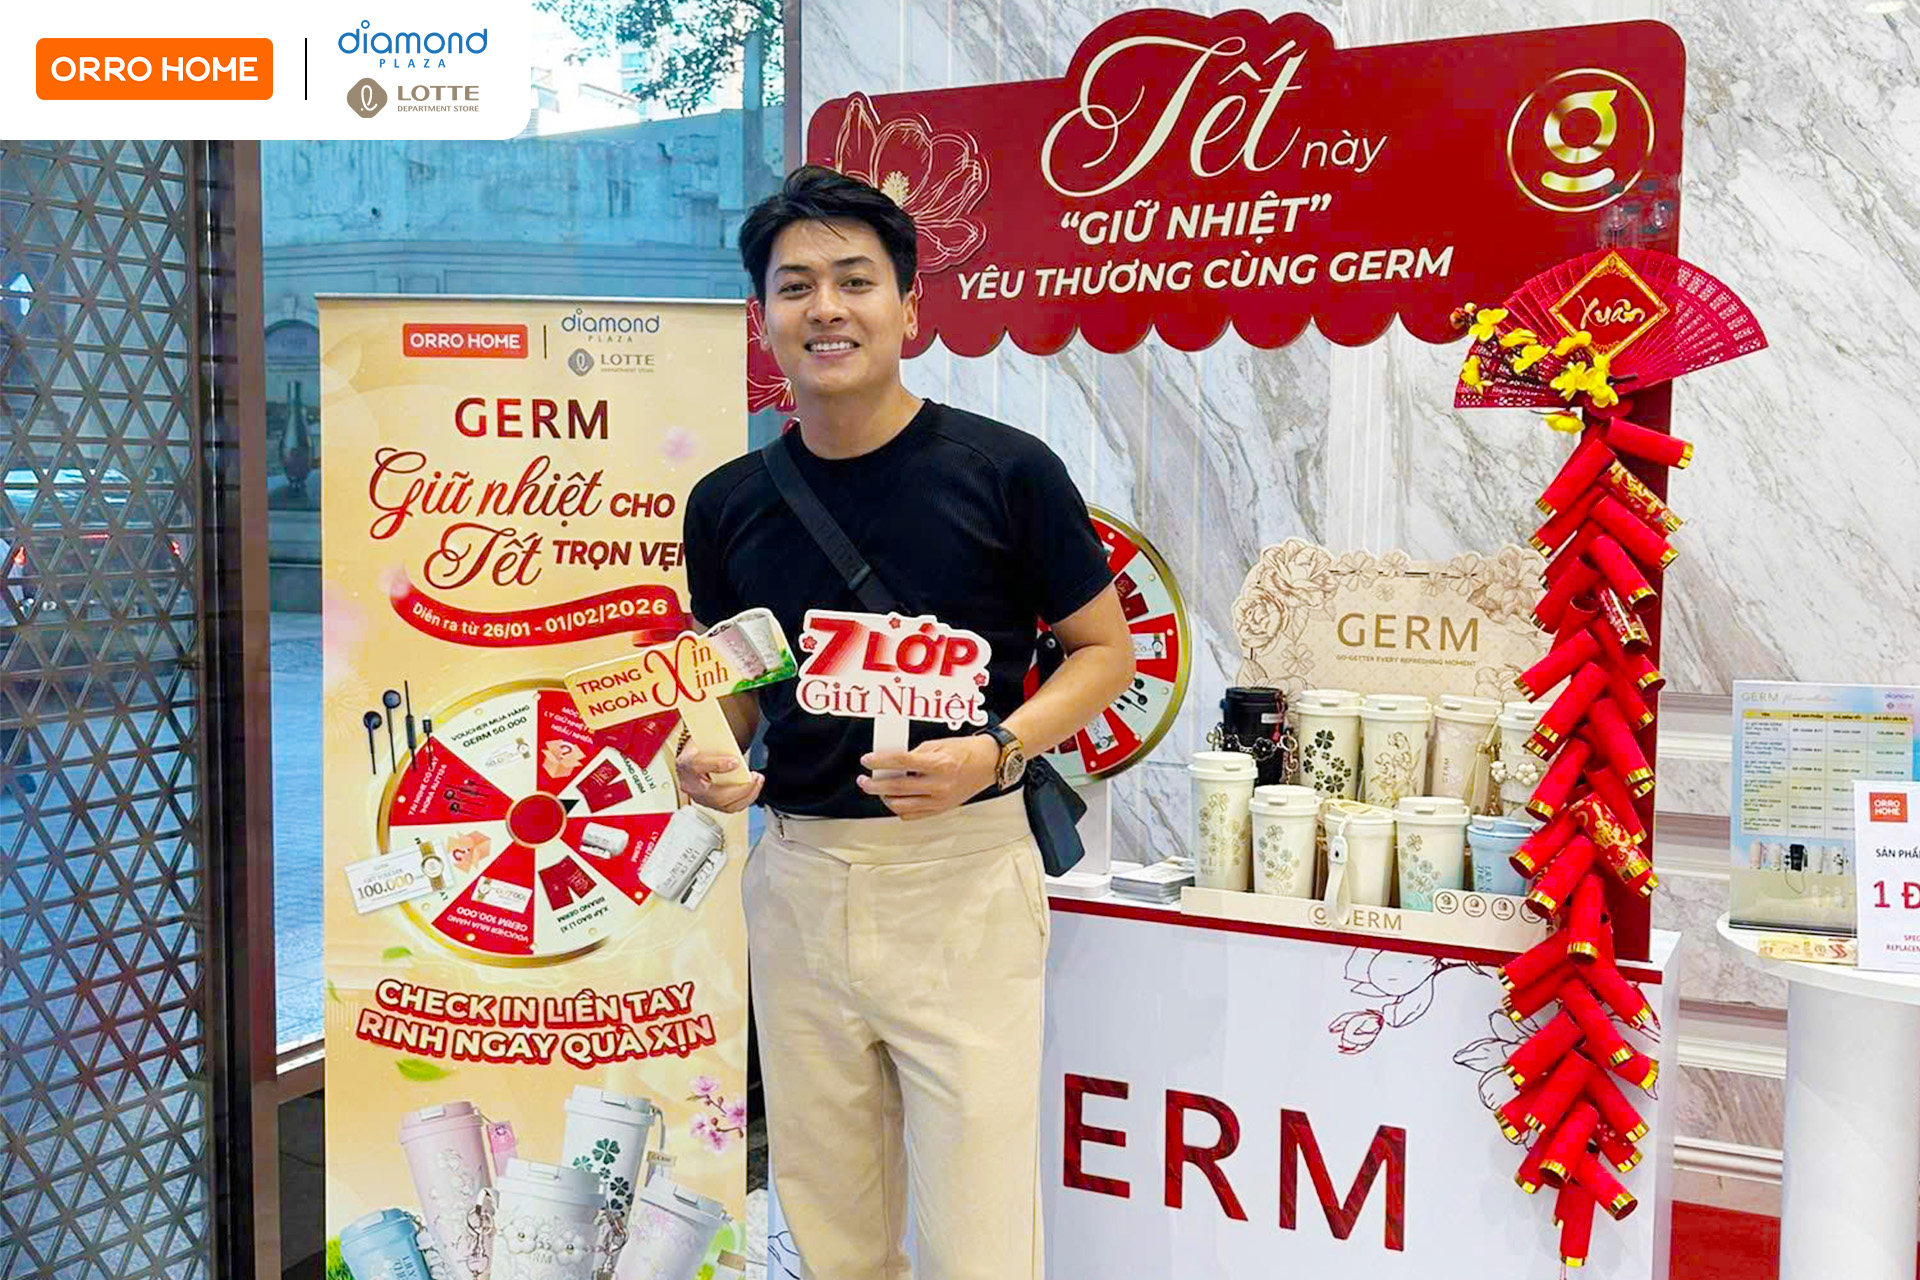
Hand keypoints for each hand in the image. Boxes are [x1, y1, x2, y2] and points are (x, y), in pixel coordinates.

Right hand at [676, 746, 763, 812]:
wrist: (692, 761)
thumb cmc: (699, 749)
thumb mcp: (704, 740)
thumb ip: (717, 741)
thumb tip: (734, 745)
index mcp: (685, 764)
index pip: (697, 766)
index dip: (717, 764)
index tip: (736, 762)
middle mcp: (690, 785)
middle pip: (715, 795)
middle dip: (740, 788)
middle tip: (754, 777)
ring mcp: (700, 798)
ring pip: (725, 805)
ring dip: (747, 794)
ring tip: (758, 780)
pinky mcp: (712, 804)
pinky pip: (731, 807)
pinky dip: (746, 798)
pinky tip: (754, 787)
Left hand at [858, 735, 999, 820]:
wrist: (989, 763)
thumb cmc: (965, 750)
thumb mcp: (938, 744)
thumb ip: (914, 754)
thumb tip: (891, 763)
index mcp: (939, 763)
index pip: (901, 762)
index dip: (880, 761)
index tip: (867, 760)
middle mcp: (939, 785)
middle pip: (897, 789)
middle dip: (874, 785)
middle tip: (864, 781)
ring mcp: (941, 800)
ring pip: (902, 806)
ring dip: (885, 798)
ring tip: (879, 790)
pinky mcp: (942, 809)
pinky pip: (913, 815)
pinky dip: (900, 808)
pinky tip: (895, 798)